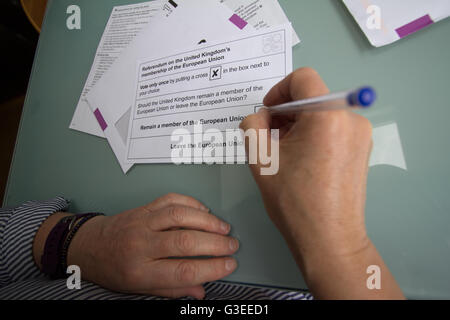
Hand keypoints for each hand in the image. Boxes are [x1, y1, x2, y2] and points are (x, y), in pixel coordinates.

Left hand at [67, 193, 238, 298]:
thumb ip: (172, 290)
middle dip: (215, 244)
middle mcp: (141, 246)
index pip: (183, 271)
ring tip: (224, 228)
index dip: (212, 268)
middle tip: (232, 246)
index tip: (229, 265)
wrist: (89, 246)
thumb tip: (201, 291)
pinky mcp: (143, 208)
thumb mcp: (140, 288)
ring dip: (206, 221)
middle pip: (185, 242)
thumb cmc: (115, 270)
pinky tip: (204, 211)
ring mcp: (142, 223)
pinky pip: (170, 200)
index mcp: (141, 272)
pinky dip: (190, 203)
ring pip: (178, 217)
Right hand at [240, 68, 402, 298]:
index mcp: (327, 115)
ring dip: (298, 125)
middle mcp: (351, 119)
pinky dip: (313, 136)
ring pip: (322, 114)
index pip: (302, 78)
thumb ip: (252, 125)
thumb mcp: (260, 159)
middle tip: (268, 137)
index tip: (267, 112)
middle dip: (285, 112)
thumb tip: (261, 116)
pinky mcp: (362, 150)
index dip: (278, 90)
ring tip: (283, 153)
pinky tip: (301, 160)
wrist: (328, 239)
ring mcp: (361, 135)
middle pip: (312, 97)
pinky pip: (333, 129)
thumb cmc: (294, 200)